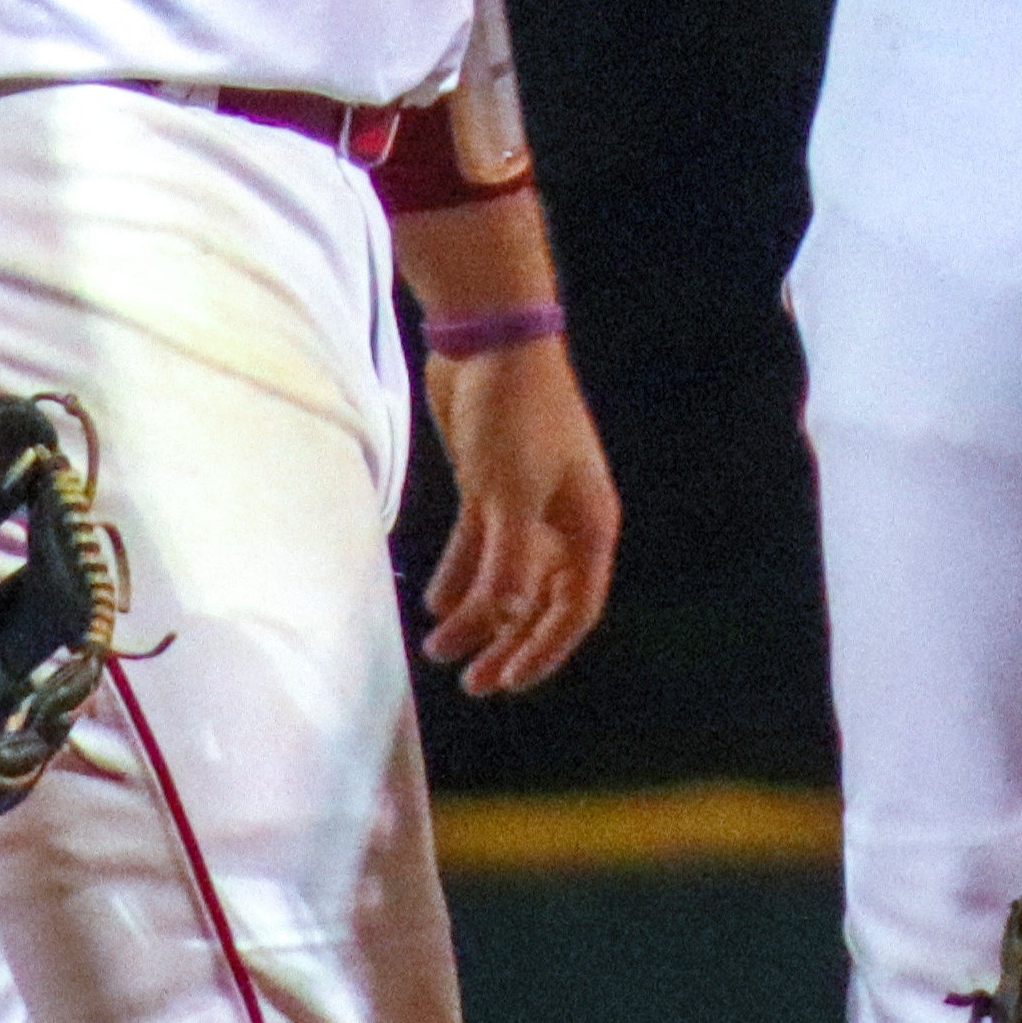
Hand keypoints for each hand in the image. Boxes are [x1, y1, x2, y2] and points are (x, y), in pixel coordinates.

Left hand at [421, 337, 620, 695]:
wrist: (489, 340)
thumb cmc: (515, 416)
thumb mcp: (510, 495)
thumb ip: (507, 563)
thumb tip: (501, 620)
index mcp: (588, 524)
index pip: (575, 607)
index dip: (544, 649)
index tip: (508, 681)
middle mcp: (563, 521)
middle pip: (539, 600)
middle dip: (506, 641)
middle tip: (471, 681)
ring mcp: (527, 505)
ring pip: (504, 577)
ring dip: (475, 614)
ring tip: (436, 648)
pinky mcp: (491, 488)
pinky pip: (479, 548)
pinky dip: (460, 576)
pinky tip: (433, 602)